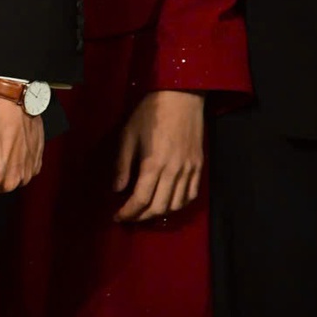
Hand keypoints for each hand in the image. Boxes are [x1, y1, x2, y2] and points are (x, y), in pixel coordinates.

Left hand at [113, 89, 204, 222]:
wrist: (180, 98)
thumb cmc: (149, 113)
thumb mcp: (128, 135)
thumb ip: (123, 165)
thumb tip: (117, 189)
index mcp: (154, 164)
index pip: (141, 199)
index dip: (128, 212)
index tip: (117, 218)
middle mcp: (174, 171)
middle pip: (159, 207)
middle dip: (141, 216)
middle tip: (129, 217)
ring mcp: (190, 170)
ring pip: (177, 204)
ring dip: (160, 213)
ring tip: (145, 212)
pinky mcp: (199, 167)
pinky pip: (191, 195)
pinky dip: (179, 204)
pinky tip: (168, 204)